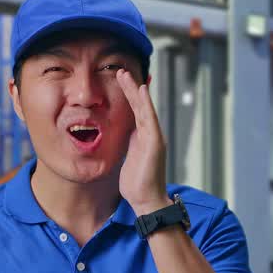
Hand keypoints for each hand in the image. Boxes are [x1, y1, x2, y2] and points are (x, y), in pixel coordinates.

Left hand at [116, 68, 169, 214]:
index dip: (128, 96)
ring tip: (125, 75)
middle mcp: (150, 134)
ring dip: (135, 90)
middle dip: (130, 88)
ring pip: (144, 108)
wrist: (147, 200)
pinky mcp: (155, 142)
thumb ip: (126, 146)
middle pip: (139, 105)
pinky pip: (150, 119)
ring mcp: (154, 137)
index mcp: (141, 137)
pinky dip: (146, 104)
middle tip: (121, 71)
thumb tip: (117, 138)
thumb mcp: (127, 159)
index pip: (135, 111)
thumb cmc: (137, 184)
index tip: (121, 80)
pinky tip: (142, 91)